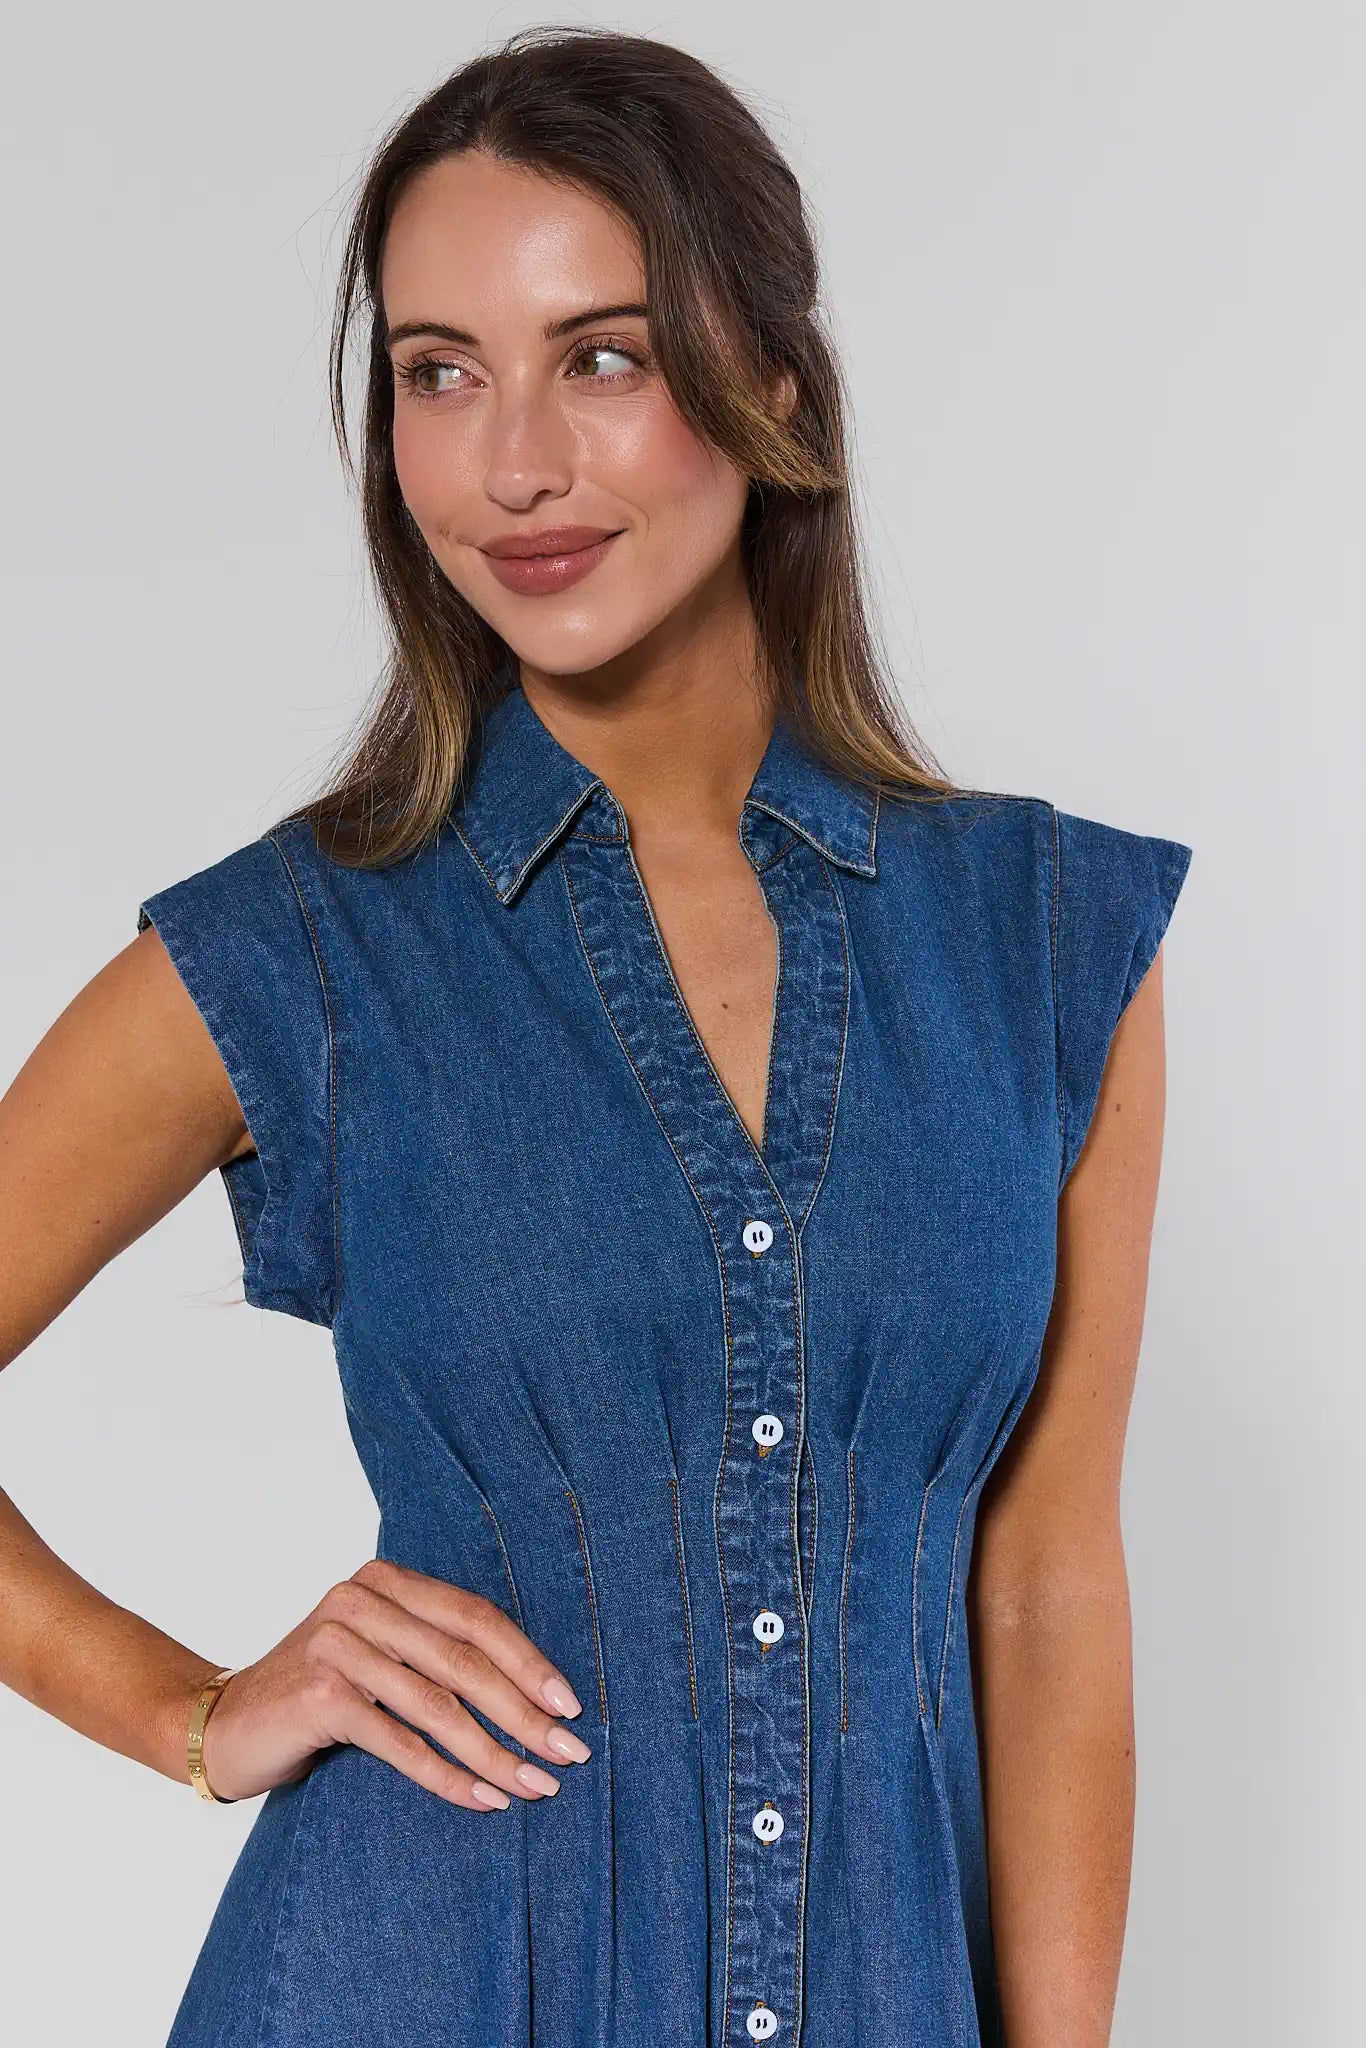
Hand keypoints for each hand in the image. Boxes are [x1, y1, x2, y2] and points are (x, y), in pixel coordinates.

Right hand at [190, 1558, 592, 1809]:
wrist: (224, 1723)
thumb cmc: (318, 1693)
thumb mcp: (378, 1654)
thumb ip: (433, 1652)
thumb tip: (534, 1695)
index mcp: (386, 1581)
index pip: (475, 1617)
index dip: (528, 1661)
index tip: (571, 1704)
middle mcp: (362, 1601)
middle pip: (466, 1660)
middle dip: (525, 1712)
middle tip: (569, 1751)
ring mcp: (339, 1644)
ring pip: (439, 1706)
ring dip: (496, 1752)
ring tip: (536, 1785)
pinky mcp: (322, 1693)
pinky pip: (402, 1742)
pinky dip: (449, 1775)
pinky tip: (484, 1798)